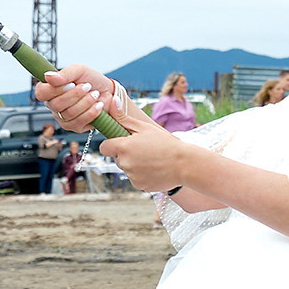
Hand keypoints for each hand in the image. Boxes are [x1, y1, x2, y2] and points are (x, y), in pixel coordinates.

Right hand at [34, 63, 128, 131]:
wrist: (108, 91)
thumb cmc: (91, 80)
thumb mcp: (79, 70)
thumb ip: (64, 73)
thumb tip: (48, 77)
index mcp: (50, 90)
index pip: (41, 93)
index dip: (55, 89)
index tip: (71, 83)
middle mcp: (54, 106)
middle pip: (56, 104)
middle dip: (76, 94)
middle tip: (88, 86)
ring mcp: (63, 118)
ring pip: (69, 113)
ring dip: (86, 102)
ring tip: (95, 94)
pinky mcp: (75, 127)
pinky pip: (79, 122)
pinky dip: (92, 112)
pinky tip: (98, 105)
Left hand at [34, 67, 183, 193]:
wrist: (184, 164)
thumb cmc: (165, 143)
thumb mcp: (144, 127)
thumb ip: (124, 118)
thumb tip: (110, 103)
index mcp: (123, 147)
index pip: (104, 147)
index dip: (111, 144)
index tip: (121, 141)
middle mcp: (124, 163)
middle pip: (116, 158)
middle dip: (125, 153)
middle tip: (143, 148)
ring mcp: (131, 176)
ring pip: (127, 168)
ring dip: (134, 164)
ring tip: (152, 158)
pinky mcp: (139, 186)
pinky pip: (135, 178)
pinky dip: (142, 174)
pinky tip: (155, 168)